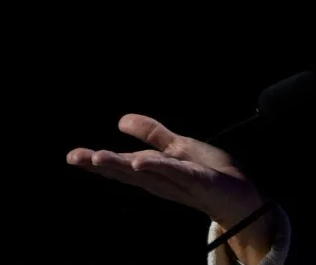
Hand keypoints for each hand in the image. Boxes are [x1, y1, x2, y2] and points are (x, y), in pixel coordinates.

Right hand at [66, 114, 274, 260]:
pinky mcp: (200, 181)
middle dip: (100, 164)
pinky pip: (178, 172)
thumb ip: (153, 134)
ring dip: (122, 165)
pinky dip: (159, 166)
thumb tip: (121, 120)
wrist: (242, 195)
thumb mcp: (178, 147)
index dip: (97, 161)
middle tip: (75, 157)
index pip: (122, 166)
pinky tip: (141, 162)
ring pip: (147, 173)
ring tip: (99, 157)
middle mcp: (162, 181)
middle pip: (128, 172)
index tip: (73, 155)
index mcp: (154, 173)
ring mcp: (181, 182)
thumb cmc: (210, 172)